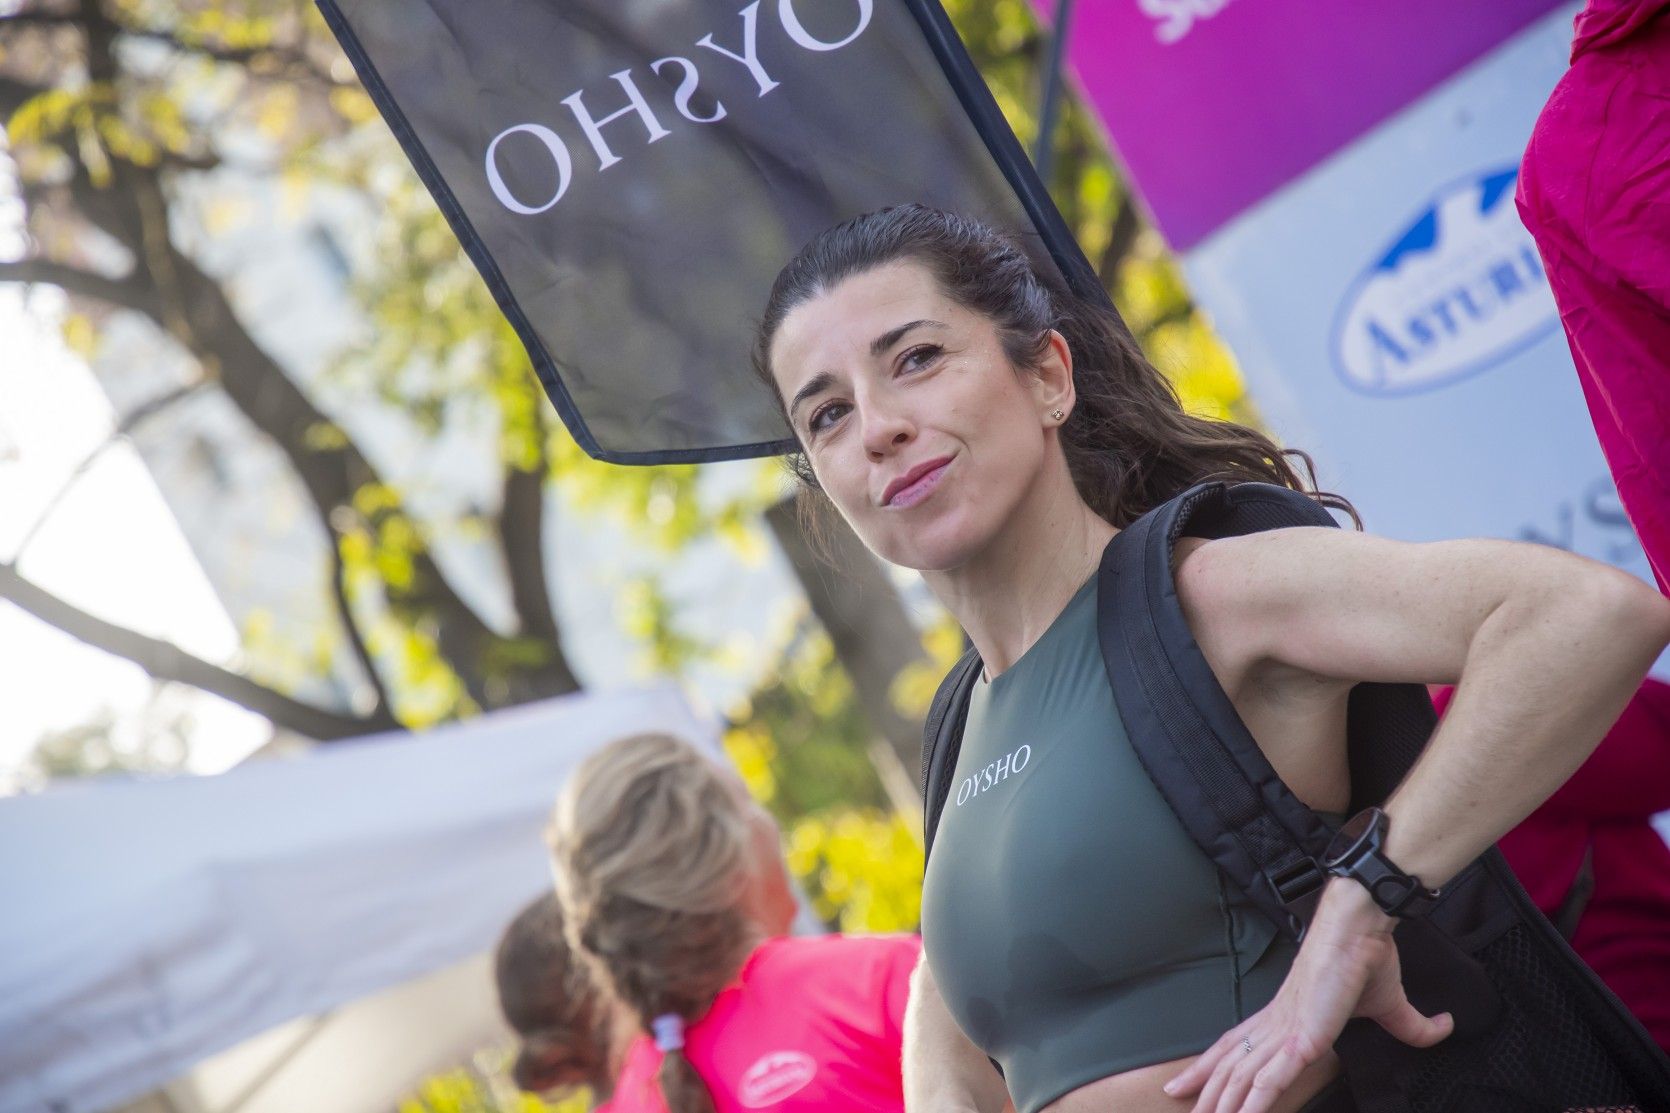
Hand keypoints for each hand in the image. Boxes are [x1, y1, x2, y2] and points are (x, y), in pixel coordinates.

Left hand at [1163, 879, 1453, 1112]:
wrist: (1362, 929)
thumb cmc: (1367, 958)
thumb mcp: (1391, 1004)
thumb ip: (1413, 1025)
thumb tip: (1444, 1026)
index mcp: (1285, 1016)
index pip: (1236, 1045)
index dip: (1210, 1065)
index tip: (1187, 1083)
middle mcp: (1276, 1025)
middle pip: (1228, 1064)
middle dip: (1203, 1089)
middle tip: (1177, 1104)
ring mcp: (1284, 1034)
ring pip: (1241, 1078)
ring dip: (1221, 1103)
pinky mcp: (1300, 1040)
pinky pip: (1269, 1080)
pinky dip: (1253, 1102)